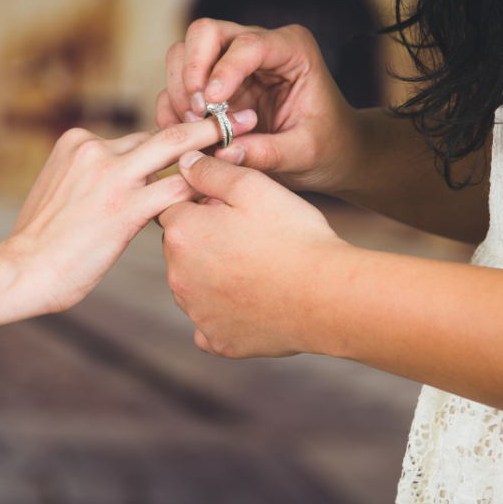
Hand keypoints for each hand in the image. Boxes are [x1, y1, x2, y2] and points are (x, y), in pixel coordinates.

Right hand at [5, 116, 256, 315]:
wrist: (23, 270)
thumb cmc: (42, 243)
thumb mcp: (59, 193)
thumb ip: (91, 179)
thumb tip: (123, 185)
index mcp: (78, 142)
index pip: (138, 138)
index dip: (175, 140)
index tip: (203, 130)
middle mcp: (95, 148)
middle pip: (162, 133)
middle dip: (207, 124)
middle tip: (243, 115)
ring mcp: (110, 174)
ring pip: (175, 150)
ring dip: (215, 146)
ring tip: (248, 139)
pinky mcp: (124, 205)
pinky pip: (175, 190)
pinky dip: (202, 187)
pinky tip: (228, 188)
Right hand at [156, 19, 365, 194]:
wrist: (330, 155)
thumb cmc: (327, 146)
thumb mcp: (306, 152)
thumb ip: (268, 153)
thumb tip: (223, 155)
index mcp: (291, 49)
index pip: (247, 44)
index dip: (223, 71)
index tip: (211, 104)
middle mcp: (257, 47)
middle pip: (205, 33)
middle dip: (192, 71)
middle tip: (197, 114)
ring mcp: (230, 65)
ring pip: (182, 54)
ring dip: (179, 92)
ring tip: (194, 128)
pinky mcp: (213, 88)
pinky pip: (177, 87)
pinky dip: (173, 110)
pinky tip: (187, 137)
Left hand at [159, 151, 351, 358]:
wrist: (327, 295)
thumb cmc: (293, 236)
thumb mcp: (253, 186)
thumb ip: (212, 171)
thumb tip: (185, 163)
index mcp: (182, 233)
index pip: (175, 209)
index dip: (204, 205)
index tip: (235, 210)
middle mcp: (178, 276)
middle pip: (182, 249)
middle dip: (206, 240)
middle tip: (251, 239)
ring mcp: (196, 313)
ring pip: (195, 286)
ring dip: (214, 277)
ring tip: (257, 270)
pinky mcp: (217, 340)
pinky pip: (210, 325)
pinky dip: (225, 315)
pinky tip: (251, 304)